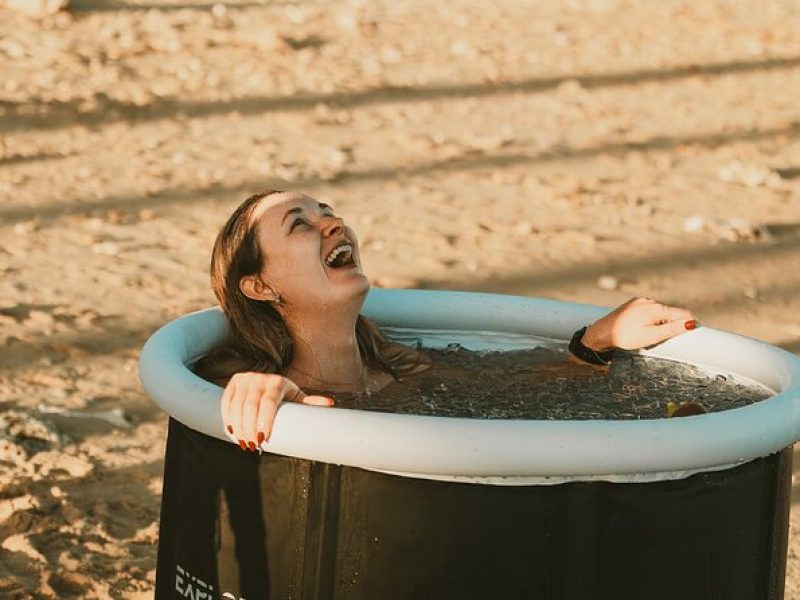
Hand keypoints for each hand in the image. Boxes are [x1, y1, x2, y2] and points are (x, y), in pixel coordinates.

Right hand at [220, 372, 333, 451]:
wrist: (269, 382)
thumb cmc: (286, 396)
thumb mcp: (298, 398)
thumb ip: (311, 403)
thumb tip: (329, 403)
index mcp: (278, 382)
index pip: (269, 402)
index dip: (264, 421)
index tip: (264, 439)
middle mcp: (260, 378)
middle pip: (250, 406)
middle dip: (250, 429)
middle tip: (253, 446)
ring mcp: (245, 379)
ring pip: (237, 406)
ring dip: (238, 427)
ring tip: (243, 443)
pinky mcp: (233, 382)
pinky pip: (226, 402)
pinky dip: (227, 417)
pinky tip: (232, 431)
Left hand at [582, 297, 697, 351]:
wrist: (601, 333)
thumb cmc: (626, 337)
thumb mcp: (652, 336)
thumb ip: (672, 329)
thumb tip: (692, 324)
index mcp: (656, 308)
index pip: (683, 313)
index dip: (690, 324)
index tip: (693, 334)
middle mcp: (649, 301)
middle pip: (671, 312)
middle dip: (673, 324)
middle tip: (664, 338)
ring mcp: (640, 301)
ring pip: (659, 312)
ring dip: (661, 322)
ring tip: (649, 335)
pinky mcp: (633, 304)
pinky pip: (648, 311)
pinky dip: (651, 320)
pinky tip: (642, 329)